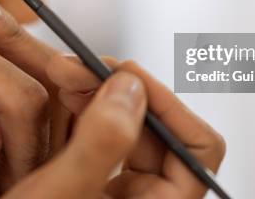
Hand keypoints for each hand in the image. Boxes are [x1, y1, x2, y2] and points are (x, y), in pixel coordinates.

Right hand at [45, 56, 226, 197]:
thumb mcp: (57, 196)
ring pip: (131, 126)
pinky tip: (59, 96)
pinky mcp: (95, 183)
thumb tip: (131, 87)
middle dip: (120, 89)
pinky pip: (104, 134)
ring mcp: (122, 192)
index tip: (126, 76)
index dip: (171, 104)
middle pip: (160, 128)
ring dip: (100, 93)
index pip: (198, 148)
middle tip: (75, 69)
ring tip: (62, 76)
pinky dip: (86, 109)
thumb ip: (102, 142)